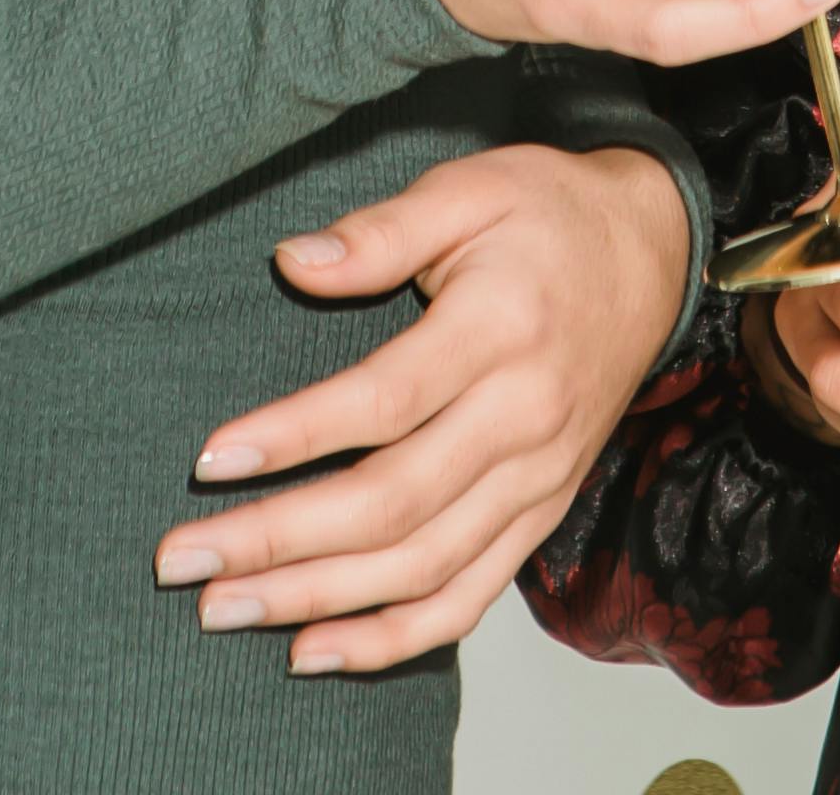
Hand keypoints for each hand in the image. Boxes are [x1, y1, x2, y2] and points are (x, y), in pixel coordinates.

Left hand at [154, 145, 695, 672]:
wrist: (655, 258)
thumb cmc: (547, 215)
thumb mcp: (469, 189)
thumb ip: (380, 231)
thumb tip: (291, 262)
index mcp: (502, 331)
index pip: (386, 401)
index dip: (296, 435)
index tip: (211, 460)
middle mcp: (525, 419)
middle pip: (394, 503)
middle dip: (279, 540)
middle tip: (184, 561)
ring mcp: (539, 479)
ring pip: (423, 566)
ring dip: (318, 599)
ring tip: (225, 608)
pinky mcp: (542, 514)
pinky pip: (469, 597)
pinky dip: (393, 638)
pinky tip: (316, 650)